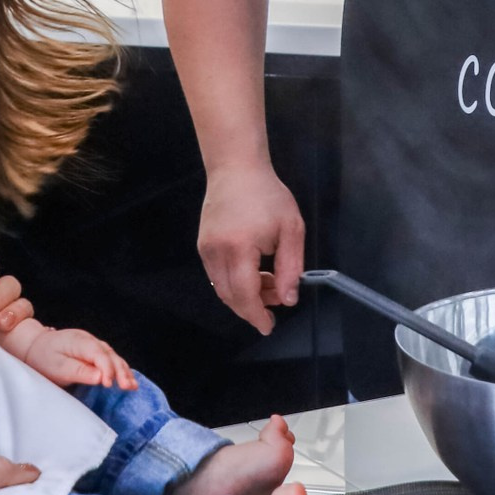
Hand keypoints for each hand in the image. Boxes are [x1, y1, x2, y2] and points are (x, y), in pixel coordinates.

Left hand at [24, 327, 137, 390]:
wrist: (35, 347)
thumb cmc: (43, 358)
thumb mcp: (57, 367)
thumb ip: (78, 371)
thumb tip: (100, 377)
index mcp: (79, 341)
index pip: (98, 354)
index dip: (106, 368)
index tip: (109, 384)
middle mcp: (89, 340)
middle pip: (110, 354)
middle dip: (120, 371)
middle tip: (127, 387)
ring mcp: (93, 344)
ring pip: (113, 356)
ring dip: (124, 371)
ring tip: (132, 386)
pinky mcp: (94, 351)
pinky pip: (110, 359)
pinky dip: (119, 369)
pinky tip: (127, 379)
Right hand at [198, 164, 305, 334]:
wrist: (236, 168)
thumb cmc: (267, 194)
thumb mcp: (291, 229)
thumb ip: (290, 267)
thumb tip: (288, 299)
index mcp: (239, 247)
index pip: (245, 294)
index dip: (257, 314)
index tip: (268, 326)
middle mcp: (216, 252)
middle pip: (231, 296)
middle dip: (254, 307)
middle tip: (277, 301)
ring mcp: (206, 249)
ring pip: (222, 288)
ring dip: (245, 295)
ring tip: (270, 282)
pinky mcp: (203, 245)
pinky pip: (217, 276)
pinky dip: (235, 283)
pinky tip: (254, 272)